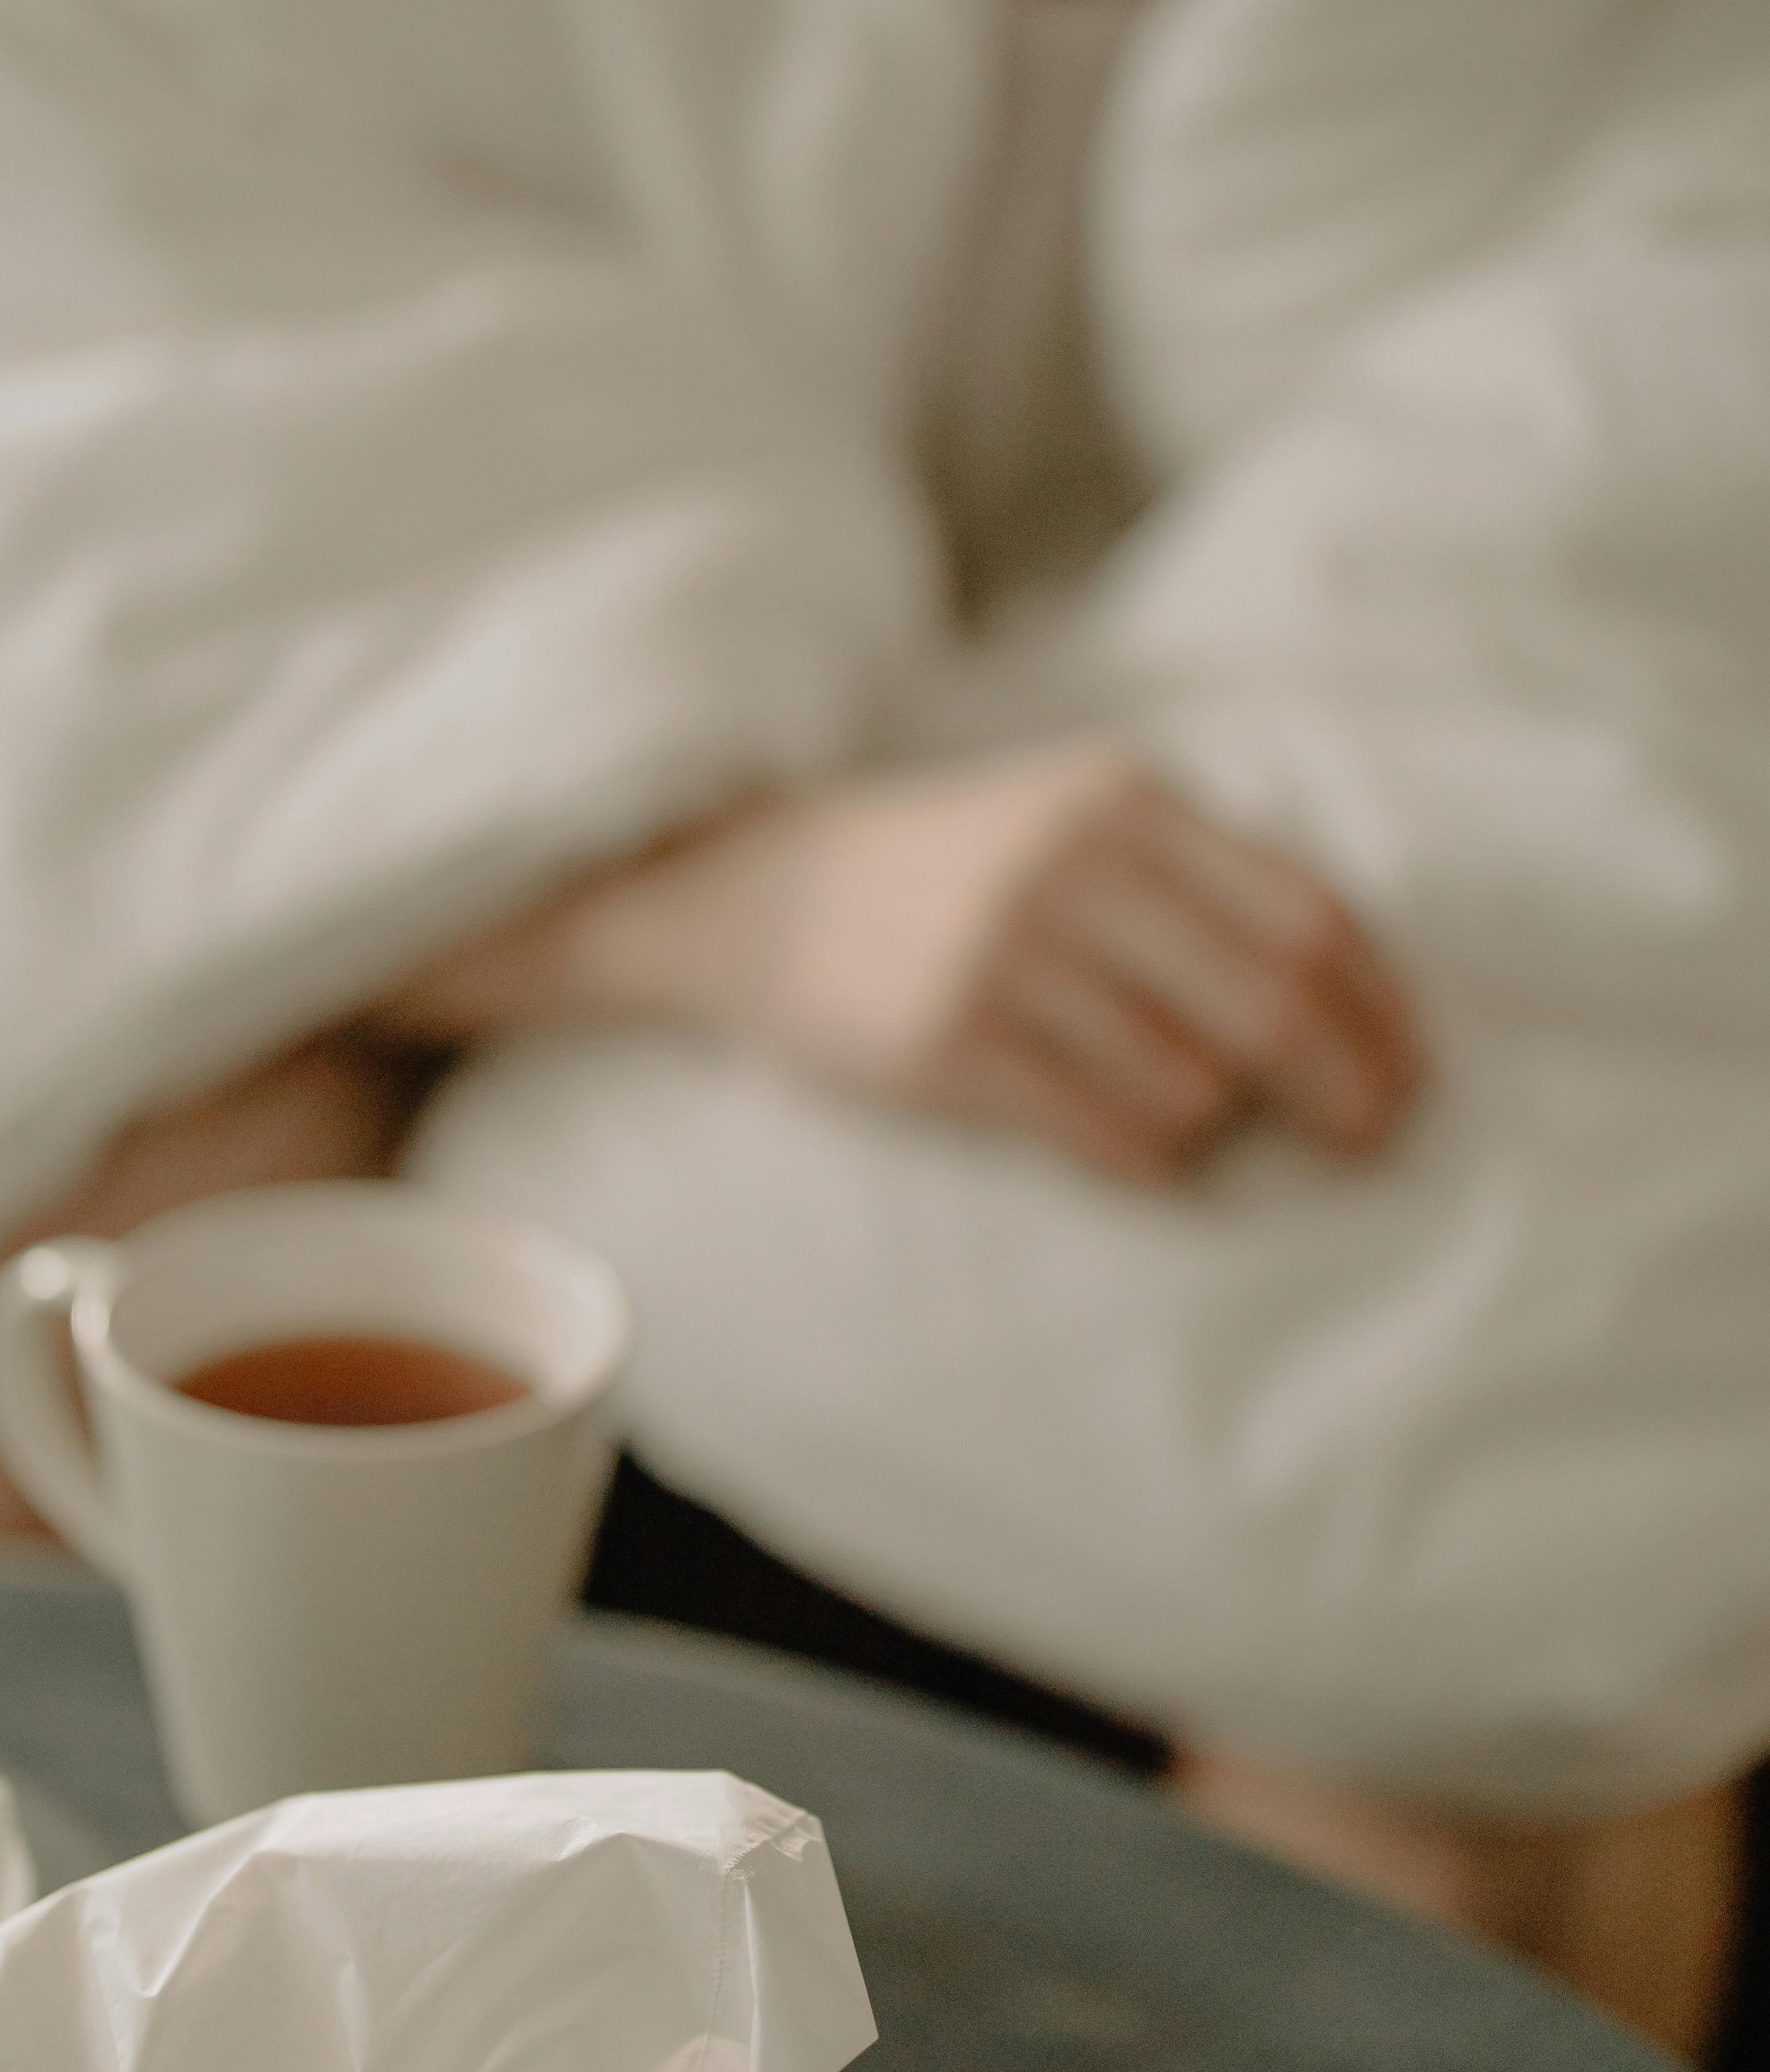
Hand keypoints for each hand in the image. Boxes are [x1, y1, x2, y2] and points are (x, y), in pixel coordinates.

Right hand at [393, 744, 1424, 1186]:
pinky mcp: (949, 1047)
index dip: (1382, 1008)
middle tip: (1375, 1143)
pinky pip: (1107, 1138)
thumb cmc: (949, 877)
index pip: (1308, 914)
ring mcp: (1005, 959)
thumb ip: (1195, 884)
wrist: (760, 898)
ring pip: (1192, 1085)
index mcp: (1124, 805)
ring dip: (1220, 1127)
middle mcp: (1071, 870)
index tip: (1413, 1072)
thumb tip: (1346, 1004)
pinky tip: (1146, 1159)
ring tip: (1196, 1127)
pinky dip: (1154, 1165)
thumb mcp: (1074, 827)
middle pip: (1273, 1003)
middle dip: (1348, 1088)